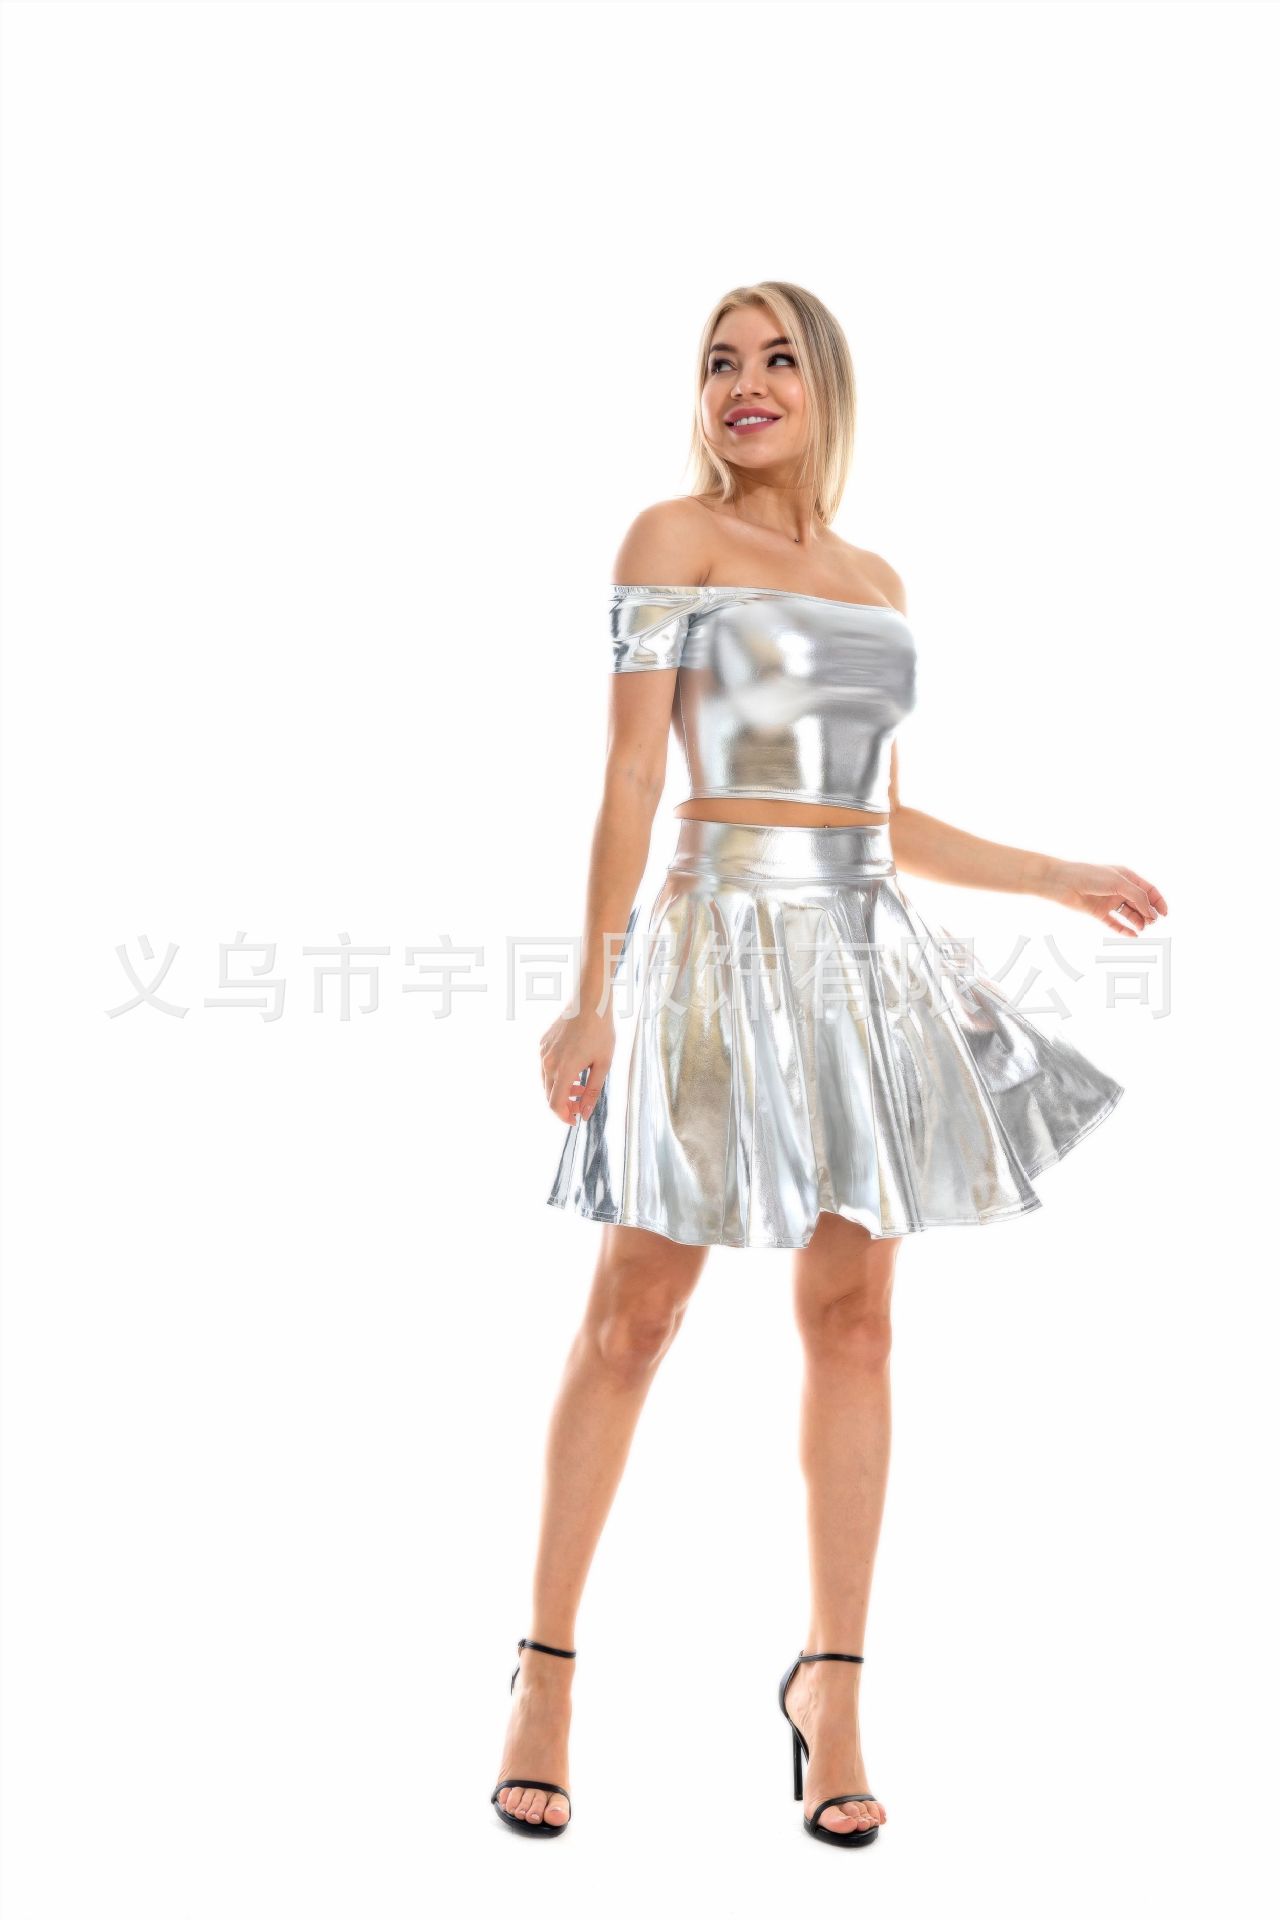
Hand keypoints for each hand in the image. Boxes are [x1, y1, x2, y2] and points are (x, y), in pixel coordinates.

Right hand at [539, 1004, 615, 1123]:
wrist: (590, 1002)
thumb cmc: (600, 1032)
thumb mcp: (603, 1064)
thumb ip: (592, 1092)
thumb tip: (585, 1114)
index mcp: (564, 1069)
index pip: (555, 1105)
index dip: (564, 1117)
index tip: (576, 1119)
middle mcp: (548, 1062)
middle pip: (549, 1095)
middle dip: (565, 1103)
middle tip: (583, 1100)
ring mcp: (543, 1053)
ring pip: (547, 1082)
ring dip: (562, 1089)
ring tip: (582, 1082)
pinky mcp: (542, 1044)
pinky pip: (546, 1067)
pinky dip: (557, 1075)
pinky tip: (574, 1067)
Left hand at [1046, 860, 1168, 936]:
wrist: (1063, 882)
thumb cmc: (1090, 876)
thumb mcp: (1119, 883)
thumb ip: (1138, 897)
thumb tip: (1152, 913)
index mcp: (1126, 877)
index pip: (1148, 890)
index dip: (1158, 902)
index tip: (1165, 914)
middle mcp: (1119, 889)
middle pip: (1140, 903)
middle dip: (1149, 913)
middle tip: (1152, 922)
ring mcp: (1108, 901)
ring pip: (1129, 914)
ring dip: (1138, 921)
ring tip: (1142, 928)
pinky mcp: (1098, 912)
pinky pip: (1114, 923)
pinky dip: (1124, 930)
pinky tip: (1133, 935)